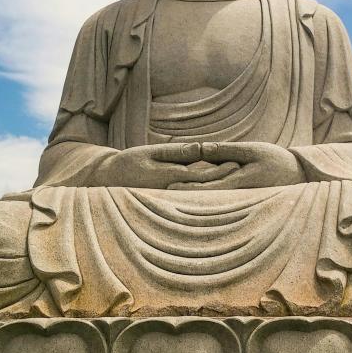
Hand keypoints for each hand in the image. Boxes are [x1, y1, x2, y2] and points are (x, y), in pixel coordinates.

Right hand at [108, 143, 239, 188]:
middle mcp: (171, 193)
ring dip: (217, 190)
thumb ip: (176, 152)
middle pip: (203, 189)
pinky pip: (188, 199)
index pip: (200, 176)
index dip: (220, 171)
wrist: (108, 181)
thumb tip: (200, 149)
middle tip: (244, 173)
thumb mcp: (150, 152)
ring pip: (197, 196)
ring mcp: (168, 201)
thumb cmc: (129, 163)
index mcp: (168, 179)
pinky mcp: (166, 203)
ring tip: (236, 181)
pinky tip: (216, 189)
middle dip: (223, 182)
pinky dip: (203, 194)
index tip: (236, 164)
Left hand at [167, 142, 305, 189]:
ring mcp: (238, 200)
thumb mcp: (252, 151)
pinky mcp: (241, 199)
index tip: (166, 187)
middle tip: (159, 195)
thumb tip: (201, 149)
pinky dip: (205, 196)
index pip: (205, 188)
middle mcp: (236, 196)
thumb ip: (226, 151)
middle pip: (204, 198)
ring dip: (192, 198)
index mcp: (237, 183)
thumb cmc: (277, 160)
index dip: (185, 188)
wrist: (299, 176)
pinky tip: (191, 195)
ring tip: (168, 196)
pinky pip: (220, 198)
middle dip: (183, 196)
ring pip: (211, 200)